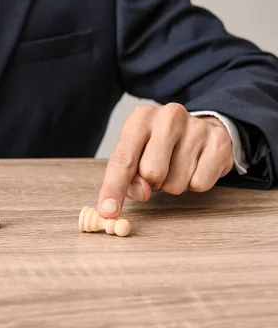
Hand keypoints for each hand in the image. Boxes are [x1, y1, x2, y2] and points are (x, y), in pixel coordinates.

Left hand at [97, 103, 234, 217]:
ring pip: (176, 183)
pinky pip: (200, 184)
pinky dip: (195, 184)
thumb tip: (140, 193)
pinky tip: (195, 166)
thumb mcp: (136, 154)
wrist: (200, 127)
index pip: (122, 160)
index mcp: (140, 117)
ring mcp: (196, 127)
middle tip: (158, 171)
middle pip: (151, 173)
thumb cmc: (159, 145)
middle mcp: (168, 116)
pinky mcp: (219, 142)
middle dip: (152, 183)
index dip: (113, 188)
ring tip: (177, 166)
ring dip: (173, 184)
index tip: (108, 211)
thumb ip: (128, 176)